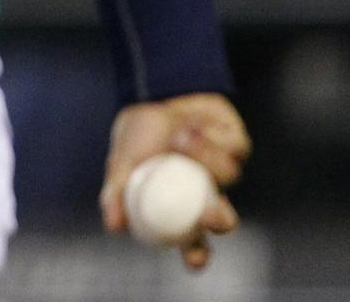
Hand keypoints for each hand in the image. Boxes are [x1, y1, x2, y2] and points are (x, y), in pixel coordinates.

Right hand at [99, 93, 249, 270]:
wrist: (155, 90)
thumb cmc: (137, 132)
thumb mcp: (122, 162)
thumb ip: (117, 192)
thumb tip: (112, 226)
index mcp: (180, 205)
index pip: (193, 241)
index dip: (197, 254)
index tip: (194, 258)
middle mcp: (206, 192)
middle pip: (223, 220)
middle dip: (218, 220)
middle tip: (207, 213)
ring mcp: (223, 170)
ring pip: (227, 176)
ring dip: (200, 155)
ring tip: (177, 136)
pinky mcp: (236, 146)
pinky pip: (233, 149)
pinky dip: (208, 137)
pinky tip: (191, 126)